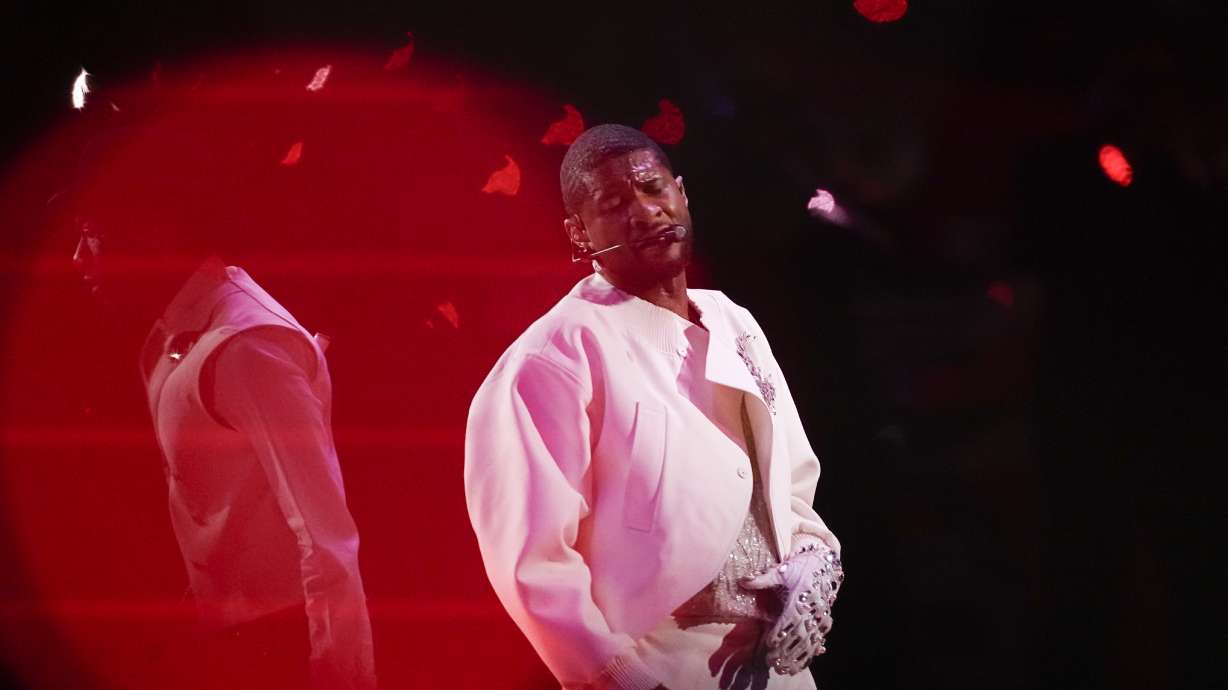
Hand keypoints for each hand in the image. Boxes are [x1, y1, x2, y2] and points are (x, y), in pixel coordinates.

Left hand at [739, 545, 842, 674]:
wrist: (825, 563)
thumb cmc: (800, 566)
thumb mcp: (782, 570)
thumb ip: (763, 578)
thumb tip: (743, 581)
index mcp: (800, 598)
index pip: (789, 620)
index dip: (780, 633)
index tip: (769, 643)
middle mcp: (812, 610)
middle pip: (798, 636)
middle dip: (785, 651)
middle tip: (771, 662)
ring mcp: (820, 617)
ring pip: (809, 642)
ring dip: (797, 657)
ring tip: (784, 669)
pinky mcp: (824, 621)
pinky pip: (818, 641)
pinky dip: (809, 655)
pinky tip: (799, 665)